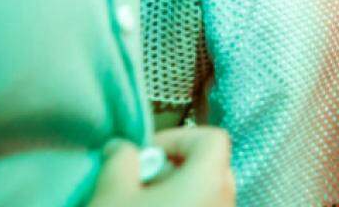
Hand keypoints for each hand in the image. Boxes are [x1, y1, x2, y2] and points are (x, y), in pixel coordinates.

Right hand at [88, 127, 234, 206]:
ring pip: (203, 193)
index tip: (145, 155)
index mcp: (211, 180)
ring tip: (138, 204)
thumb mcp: (112, 194)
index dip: (178, 138)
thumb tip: (122, 149)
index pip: (212, 137)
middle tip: (138, 183)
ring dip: (172, 192)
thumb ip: (120, 160)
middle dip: (171, 167)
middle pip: (208, 166)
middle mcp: (226, 199)